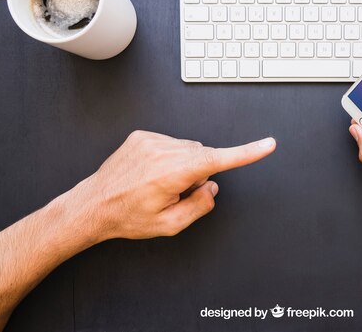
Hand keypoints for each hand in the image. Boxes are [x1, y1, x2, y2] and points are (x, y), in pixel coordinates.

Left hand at [68, 131, 275, 240]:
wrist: (93, 205)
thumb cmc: (128, 217)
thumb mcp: (169, 225)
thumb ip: (200, 206)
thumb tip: (212, 187)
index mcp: (171, 174)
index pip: (218, 160)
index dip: (247, 153)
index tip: (267, 145)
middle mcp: (162, 151)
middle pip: (203, 156)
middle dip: (199, 173)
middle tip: (175, 193)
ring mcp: (151, 140)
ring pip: (188, 149)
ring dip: (184, 165)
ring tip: (159, 183)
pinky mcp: (142, 136)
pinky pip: (171, 143)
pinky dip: (170, 157)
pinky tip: (152, 173)